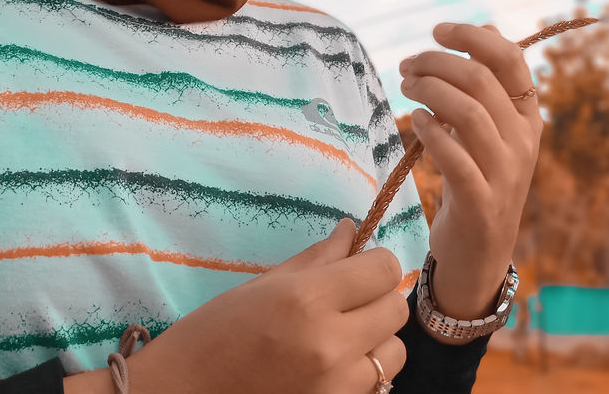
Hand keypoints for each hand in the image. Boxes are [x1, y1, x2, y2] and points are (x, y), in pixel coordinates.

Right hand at [110, 219, 407, 393]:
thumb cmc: (213, 334)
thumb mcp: (263, 284)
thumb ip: (317, 258)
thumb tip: (352, 230)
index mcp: (307, 300)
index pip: (384, 270)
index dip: (375, 263)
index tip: (358, 267)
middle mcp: (330, 343)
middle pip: (396, 309)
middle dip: (377, 298)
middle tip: (348, 300)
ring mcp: (337, 386)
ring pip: (394, 352)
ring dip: (376, 340)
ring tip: (340, 337)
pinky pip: (374, 384)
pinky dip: (361, 372)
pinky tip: (329, 366)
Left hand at [399, 22, 542, 318]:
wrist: (479, 254)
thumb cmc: (477, 181)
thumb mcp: (491, 131)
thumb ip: (491, 85)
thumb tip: (488, 28)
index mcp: (528, 117)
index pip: (510, 58)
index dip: (472, 36)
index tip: (437, 30)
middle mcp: (524, 141)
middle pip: (482, 79)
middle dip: (438, 62)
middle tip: (407, 65)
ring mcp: (506, 174)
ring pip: (469, 112)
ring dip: (430, 90)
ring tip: (406, 86)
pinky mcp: (482, 203)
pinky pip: (456, 158)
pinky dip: (432, 132)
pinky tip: (415, 120)